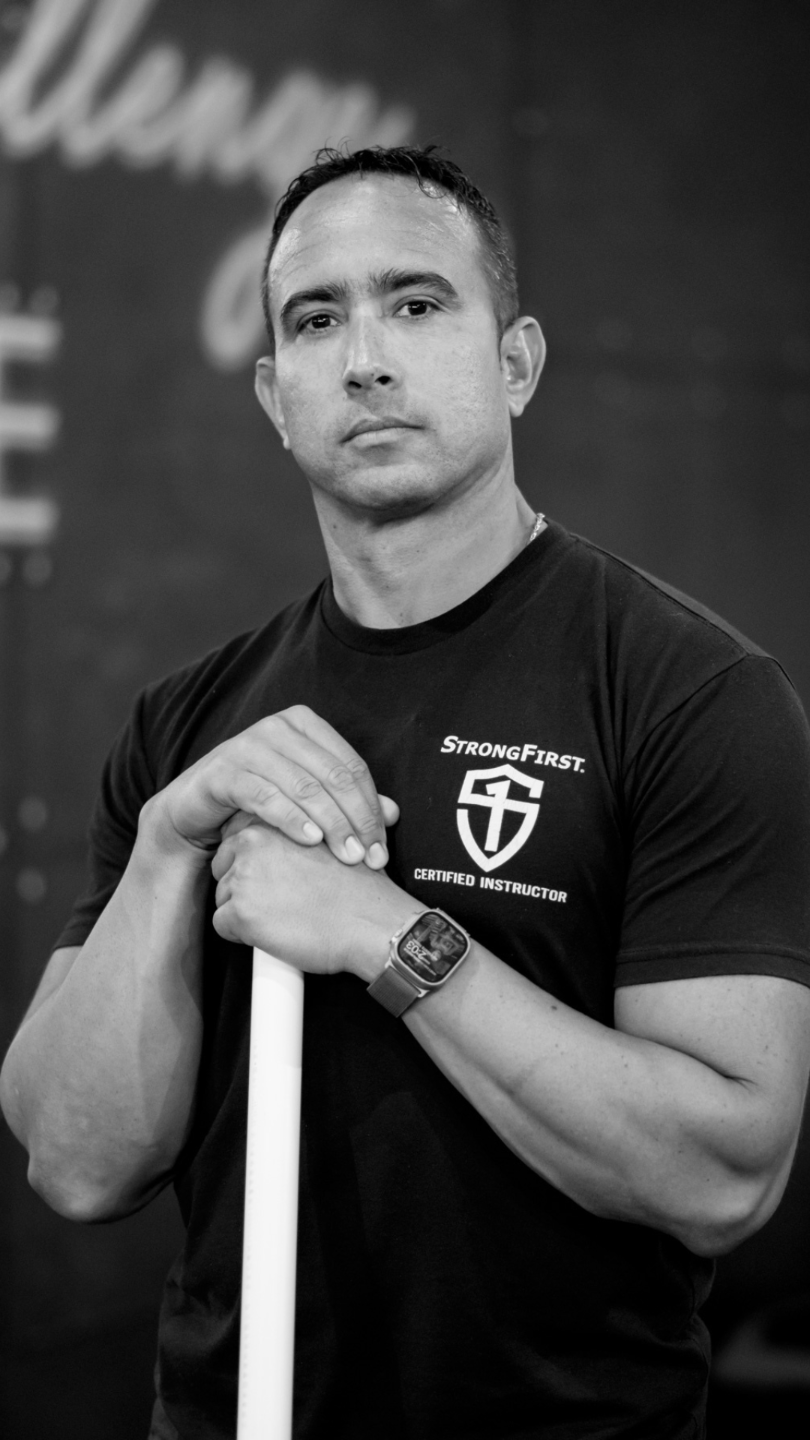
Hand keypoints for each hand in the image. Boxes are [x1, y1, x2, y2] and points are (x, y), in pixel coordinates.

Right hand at [142, 705, 398, 867]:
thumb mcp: (306, 799)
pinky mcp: (223, 771)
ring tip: (346, 856)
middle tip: (369, 858)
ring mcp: (248, 745)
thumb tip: (394, 813)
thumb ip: (346, 802)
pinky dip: (291, 819)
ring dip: (331, 824)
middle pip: (334, 776)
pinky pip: (265, 795)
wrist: (195, 809)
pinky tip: (310, 841)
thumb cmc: (258, 802)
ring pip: (304, 786)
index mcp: (304, 725)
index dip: (372, 809)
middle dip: (356, 821)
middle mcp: (278, 727)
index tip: (382, 849)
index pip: (352, 767)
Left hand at [211, 818, 412, 979]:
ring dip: (246, 910)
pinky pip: (222, 925)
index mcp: (272, 820)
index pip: (236, 838)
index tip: (275, 876)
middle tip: (280, 899)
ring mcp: (244, 877)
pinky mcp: (241, 912)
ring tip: (284, 915)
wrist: (373, 923)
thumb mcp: (332, 837)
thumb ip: (302, 827)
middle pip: (224, 867)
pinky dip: (243, 934)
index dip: (254, 862)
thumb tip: (289, 823)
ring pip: (223, 897)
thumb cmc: (360, 887)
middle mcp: (252, 842)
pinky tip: (274, 932)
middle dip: (245, 886)